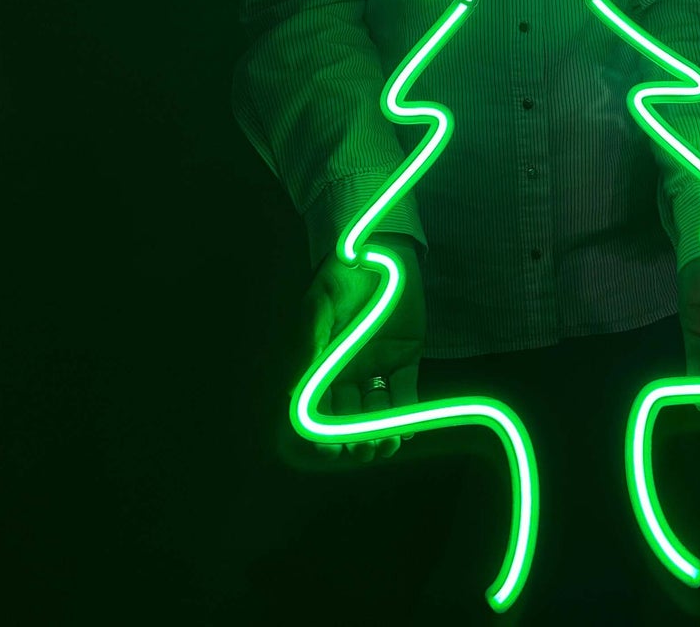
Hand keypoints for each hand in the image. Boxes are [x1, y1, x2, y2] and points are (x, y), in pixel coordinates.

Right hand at [294, 234, 424, 462]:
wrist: (383, 249)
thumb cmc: (342, 274)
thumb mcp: (320, 303)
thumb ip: (308, 341)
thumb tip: (292, 387)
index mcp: (321, 362)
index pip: (317, 405)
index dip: (320, 432)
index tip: (327, 449)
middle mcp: (347, 371)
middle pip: (348, 416)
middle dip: (353, 440)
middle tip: (361, 450)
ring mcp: (377, 366)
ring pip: (377, 410)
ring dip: (381, 432)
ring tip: (386, 444)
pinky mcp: (406, 359)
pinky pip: (406, 392)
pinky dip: (407, 413)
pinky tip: (407, 429)